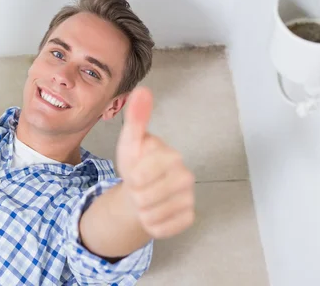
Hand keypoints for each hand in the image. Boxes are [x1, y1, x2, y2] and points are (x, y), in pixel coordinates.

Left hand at [116, 87, 194, 238]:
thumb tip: (143, 90)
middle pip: (145, 196)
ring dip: (141, 209)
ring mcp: (188, 198)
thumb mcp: (131, 140)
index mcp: (172, 156)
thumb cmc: (137, 163)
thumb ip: (136, 117)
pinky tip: (154, 211)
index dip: (131, 176)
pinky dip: (151, 223)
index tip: (134, 171)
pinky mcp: (187, 218)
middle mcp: (185, 176)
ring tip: (144, 197)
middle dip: (135, 193)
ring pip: (151, 214)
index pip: (140, 175)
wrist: (140, 189)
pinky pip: (161, 228)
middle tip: (138, 186)